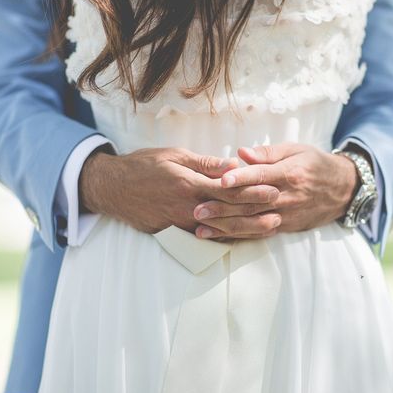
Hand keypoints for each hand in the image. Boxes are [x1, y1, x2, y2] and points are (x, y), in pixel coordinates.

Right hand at [78, 146, 280, 234]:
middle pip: (229, 211)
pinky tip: (240, 238)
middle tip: (280, 210)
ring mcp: (181, 223)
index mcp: (189, 184)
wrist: (112, 189)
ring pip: (220, 229)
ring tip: (268, 228)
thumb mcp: (173, 155)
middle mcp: (188, 207)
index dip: (253, 189)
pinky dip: (225, 238)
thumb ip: (204, 162)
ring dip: (246, 228)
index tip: (273, 188)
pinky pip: (204, 238)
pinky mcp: (174, 233)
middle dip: (256, 211)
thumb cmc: (143, 166)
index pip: (229, 189)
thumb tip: (232, 165)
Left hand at [192, 143, 359, 238]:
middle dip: (223, 207)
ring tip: (201, 228)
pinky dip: (238, 236)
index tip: (220, 180)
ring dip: (225, 226)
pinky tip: (219, 237)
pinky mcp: (284, 227)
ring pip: (252, 223)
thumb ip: (268, 152)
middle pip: (252, 204)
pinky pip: (259, 234)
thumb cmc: (315, 164)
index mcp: (290, 174)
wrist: (342, 190)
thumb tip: (241, 152)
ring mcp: (286, 215)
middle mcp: (287, 197)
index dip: (240, 178)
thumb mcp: (296, 150)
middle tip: (198, 208)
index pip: (261, 176)